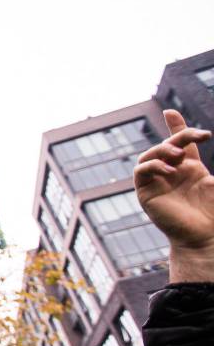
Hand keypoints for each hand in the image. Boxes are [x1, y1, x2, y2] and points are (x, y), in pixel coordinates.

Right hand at [134, 110, 213, 281]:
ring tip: (179, 156)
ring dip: (162, 149)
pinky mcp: (146, 193)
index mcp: (188, 168)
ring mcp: (156, 182)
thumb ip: (203, 166)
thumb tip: (194, 156)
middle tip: (198, 136)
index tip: (169, 111)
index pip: (178, 141)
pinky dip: (153, 166)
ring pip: (149, 155)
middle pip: (166, 144)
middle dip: (179, 134)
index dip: (174, 125)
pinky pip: (141, 171)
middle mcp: (170, 172)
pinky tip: (169, 171)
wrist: (204, 234)